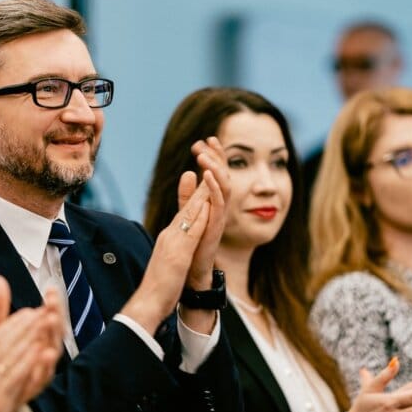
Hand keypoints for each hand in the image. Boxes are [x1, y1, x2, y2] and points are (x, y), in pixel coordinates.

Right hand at [0, 276, 63, 411]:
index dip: (12, 323)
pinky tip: (40, 351)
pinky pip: (15, 377)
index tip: (29, 312)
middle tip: (42, 313)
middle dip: (24, 326)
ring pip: (10, 356)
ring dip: (30, 338)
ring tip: (45, 324)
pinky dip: (28, 361)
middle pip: (2, 342)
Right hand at [120, 175, 212, 332]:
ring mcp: (172, 244)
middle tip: (208, 163)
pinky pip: (190, 233)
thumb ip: (177, 246)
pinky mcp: (176, 255)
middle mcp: (170, 236)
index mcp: (170, 238)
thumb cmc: (159, 286)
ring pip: (188, 215)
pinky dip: (198, 218)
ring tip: (210, 175)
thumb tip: (182, 237)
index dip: (196, 194)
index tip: (206, 177)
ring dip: (199, 194)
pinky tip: (206, 206)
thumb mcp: (171, 261)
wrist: (147, 303)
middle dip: (199, 186)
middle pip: (187, 207)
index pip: (185, 212)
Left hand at [184, 137, 228, 290]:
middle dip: (216, 155)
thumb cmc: (192, 244)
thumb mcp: (188, 213)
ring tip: (203, 154)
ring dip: (214, 167)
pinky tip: (207, 174)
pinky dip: (214, 187)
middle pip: (224, 174)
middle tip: (206, 140)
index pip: (216, 172)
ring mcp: (219, 215)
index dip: (213, 155)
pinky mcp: (216, 226)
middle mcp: (219, 206)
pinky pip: (219, 203)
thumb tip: (188, 172)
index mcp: (212, 201)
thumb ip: (187, 195)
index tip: (205, 138)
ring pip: (224, 185)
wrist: (192, 272)